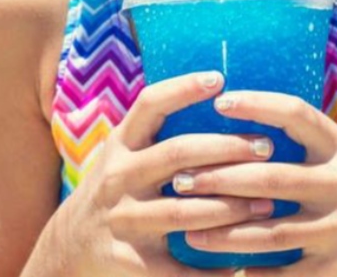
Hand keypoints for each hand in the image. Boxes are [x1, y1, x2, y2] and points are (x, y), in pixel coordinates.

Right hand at [54, 72, 278, 276]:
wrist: (68, 246)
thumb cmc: (116, 186)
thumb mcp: (125, 151)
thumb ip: (158, 128)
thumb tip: (217, 91)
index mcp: (121, 143)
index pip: (150, 104)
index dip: (183, 88)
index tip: (220, 78)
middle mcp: (119, 176)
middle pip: (177, 154)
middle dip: (227, 149)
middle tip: (268, 147)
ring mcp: (123, 219)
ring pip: (184, 212)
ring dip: (230, 208)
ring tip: (266, 205)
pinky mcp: (129, 262)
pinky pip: (178, 270)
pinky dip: (211, 269)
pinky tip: (240, 265)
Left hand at [174, 90, 336, 276]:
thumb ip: (301, 133)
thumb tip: (240, 105)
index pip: (296, 114)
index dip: (258, 104)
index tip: (220, 101)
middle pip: (270, 178)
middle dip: (220, 179)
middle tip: (180, 177)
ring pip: (271, 233)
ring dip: (225, 233)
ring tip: (188, 229)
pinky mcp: (336, 269)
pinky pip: (285, 274)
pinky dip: (252, 274)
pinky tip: (220, 271)